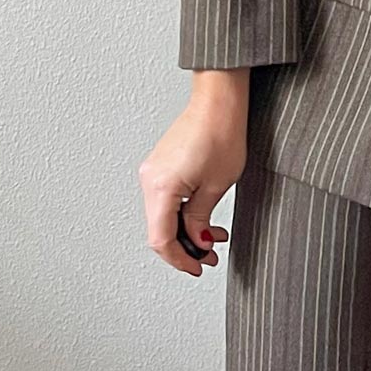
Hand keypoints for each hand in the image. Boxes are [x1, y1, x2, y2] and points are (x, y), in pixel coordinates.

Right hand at [139, 69, 250, 275]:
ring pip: (163, 217)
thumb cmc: (221, 133)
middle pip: (159, 230)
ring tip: (214, 238)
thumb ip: (201, 219)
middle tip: (209, 258)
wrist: (218, 102)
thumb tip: (196, 243)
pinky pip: (166, 201)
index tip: (197, 268)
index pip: (161, 239)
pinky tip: (204, 219)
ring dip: (186, 231)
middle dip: (185, 248)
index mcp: (161, 187)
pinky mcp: (160, 167)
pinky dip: (182, 214)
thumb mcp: (217, 186)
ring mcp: (152, 173)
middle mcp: (150, 180)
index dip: (179, 259)